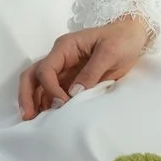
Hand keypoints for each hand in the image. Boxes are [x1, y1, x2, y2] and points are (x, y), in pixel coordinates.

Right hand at [18, 14, 151, 119]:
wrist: (133, 37)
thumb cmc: (121, 40)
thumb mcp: (109, 53)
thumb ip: (91, 73)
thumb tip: (74, 94)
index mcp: (65, 47)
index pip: (46, 69)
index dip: (50, 88)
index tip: (63, 104)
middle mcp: (60, 58)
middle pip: (33, 75)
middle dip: (27, 95)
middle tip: (28, 116)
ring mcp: (64, 70)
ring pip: (40, 85)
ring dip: (35, 102)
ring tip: (35, 123)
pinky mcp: (72, 80)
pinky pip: (54, 92)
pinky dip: (48, 104)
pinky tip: (48, 118)